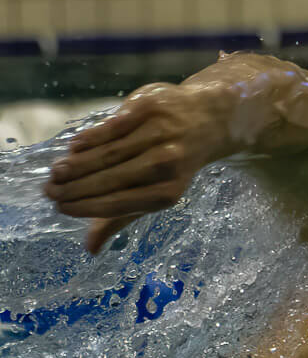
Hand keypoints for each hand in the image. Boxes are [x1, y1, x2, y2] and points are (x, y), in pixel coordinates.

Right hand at [44, 81, 234, 253]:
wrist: (207, 119)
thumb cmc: (173, 164)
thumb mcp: (156, 192)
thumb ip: (122, 216)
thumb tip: (89, 248)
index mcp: (169, 191)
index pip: (119, 203)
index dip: (87, 207)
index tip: (61, 208)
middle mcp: (166, 164)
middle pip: (111, 178)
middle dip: (75, 187)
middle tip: (49, 192)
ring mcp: (158, 134)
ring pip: (108, 153)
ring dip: (78, 165)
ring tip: (56, 172)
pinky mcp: (149, 109)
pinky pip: (112, 127)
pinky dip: (90, 138)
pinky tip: (72, 148)